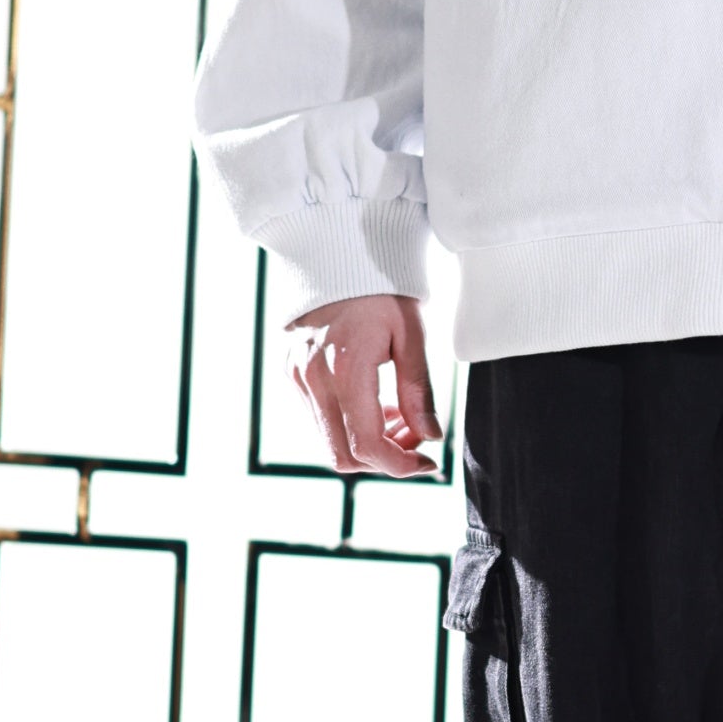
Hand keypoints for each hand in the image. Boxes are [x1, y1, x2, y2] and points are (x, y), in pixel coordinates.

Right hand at [286, 293, 439, 475]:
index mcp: (345, 369)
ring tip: (401, 419)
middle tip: (417, 441)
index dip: (399, 466)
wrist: (338, 255)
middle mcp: (312, 379)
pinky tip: (377, 406)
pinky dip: (350, 427)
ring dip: (369, 445)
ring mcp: (297, 378)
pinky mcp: (291, 375)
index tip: (427, 464)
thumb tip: (430, 436)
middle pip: (343, 456)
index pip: (366, 445)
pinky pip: (320, 421)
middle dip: (385, 460)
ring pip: (330, 443)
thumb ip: (418, 392)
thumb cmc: (382, 291)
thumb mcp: (411, 337)